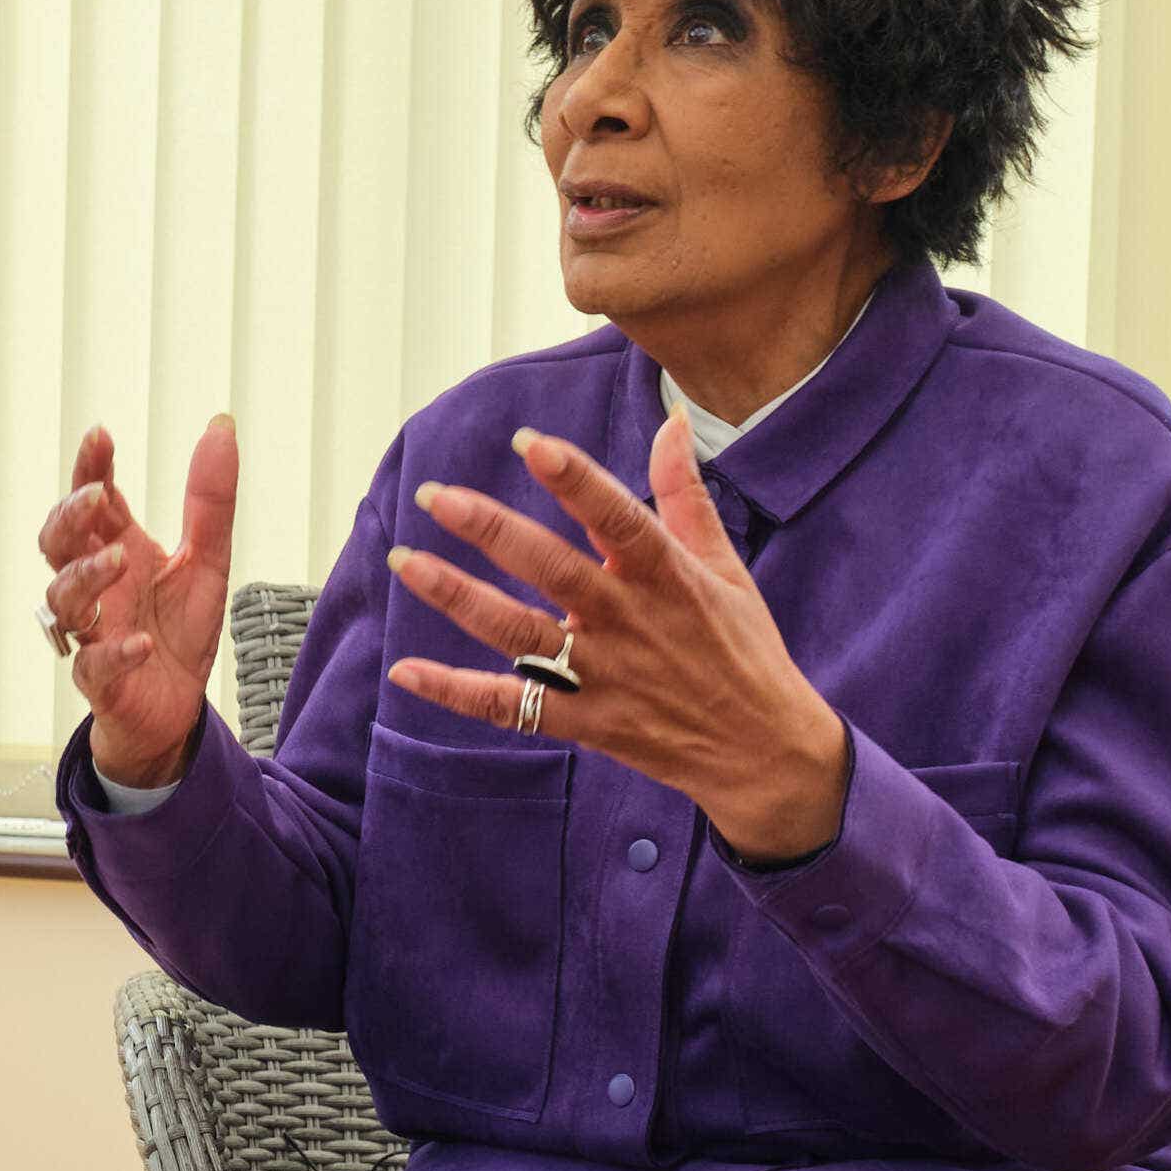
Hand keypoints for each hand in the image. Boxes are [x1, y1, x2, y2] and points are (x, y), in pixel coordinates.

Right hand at [38, 421, 238, 789]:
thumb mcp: (207, 561)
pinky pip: (93, 666)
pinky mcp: (102, 682)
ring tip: (118, 559)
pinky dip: (115, 653)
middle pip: (57, 544)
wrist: (176, 709)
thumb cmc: (178, 631)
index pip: (92, 503)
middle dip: (70, 517)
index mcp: (117, 551)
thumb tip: (220, 426)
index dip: (88, 469)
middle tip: (96, 497)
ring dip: (86, 575)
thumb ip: (210, 501)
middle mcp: (97, 589)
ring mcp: (93, 633)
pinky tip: (141, 643)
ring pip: (64, 599)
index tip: (100, 436)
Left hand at [384, 413, 852, 860]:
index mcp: (668, 576)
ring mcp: (604, 676)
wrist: (764, 750)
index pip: (619, 518)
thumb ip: (685, 494)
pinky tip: (406, 672)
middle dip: (491, 529)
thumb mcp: (725, 566)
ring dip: (459, 596)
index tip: (529, 443)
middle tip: (435, 494)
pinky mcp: (586, 723)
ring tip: (406, 561)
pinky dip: (457, 692)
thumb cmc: (742, 647)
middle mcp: (631, 622)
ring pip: (519, 633)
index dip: (576, 480)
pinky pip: (511, 707)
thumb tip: (671, 420)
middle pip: (552, 570)